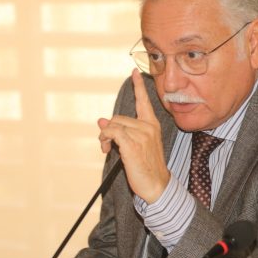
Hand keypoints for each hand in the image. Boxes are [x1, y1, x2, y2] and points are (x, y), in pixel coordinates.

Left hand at [98, 69, 169, 203]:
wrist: (156, 185)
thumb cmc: (146, 167)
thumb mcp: (136, 146)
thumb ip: (121, 132)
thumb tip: (101, 121)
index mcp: (152, 125)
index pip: (144, 101)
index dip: (139, 86)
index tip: (135, 72)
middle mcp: (148, 126)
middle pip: (118, 118)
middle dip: (108, 130)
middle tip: (106, 145)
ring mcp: (141, 134)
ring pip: (112, 125)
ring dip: (104, 137)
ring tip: (106, 149)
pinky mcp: (132, 144)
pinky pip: (111, 133)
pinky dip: (105, 139)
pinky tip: (106, 149)